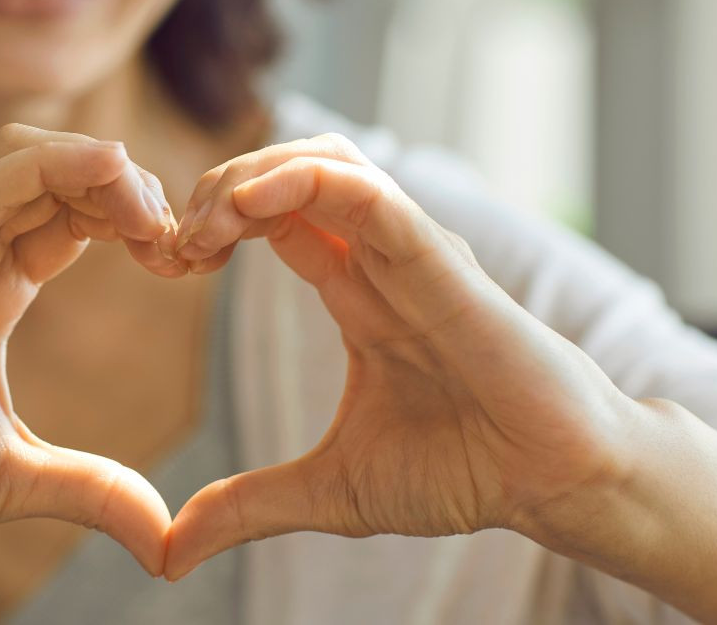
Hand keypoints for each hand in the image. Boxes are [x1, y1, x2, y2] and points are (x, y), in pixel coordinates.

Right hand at [0, 124, 180, 573]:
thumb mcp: (15, 478)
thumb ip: (92, 491)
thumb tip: (165, 541)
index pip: (76, 219)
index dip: (134, 223)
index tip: (184, 262)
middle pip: (64, 176)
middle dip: (132, 190)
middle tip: (181, 241)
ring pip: (30, 156)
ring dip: (102, 167)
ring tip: (151, 215)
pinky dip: (58, 163)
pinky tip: (112, 173)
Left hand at [164, 134, 636, 578]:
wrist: (550, 486)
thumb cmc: (462, 472)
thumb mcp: (328, 490)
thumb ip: (246, 507)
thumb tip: (169, 555)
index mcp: (355, 293)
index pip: (272, 218)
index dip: (211, 225)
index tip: (166, 263)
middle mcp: (379, 261)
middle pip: (288, 173)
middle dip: (217, 188)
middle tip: (172, 242)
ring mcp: (410, 254)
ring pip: (325, 162)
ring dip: (249, 175)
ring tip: (204, 224)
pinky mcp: (441, 263)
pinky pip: (369, 196)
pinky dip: (303, 183)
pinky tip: (247, 205)